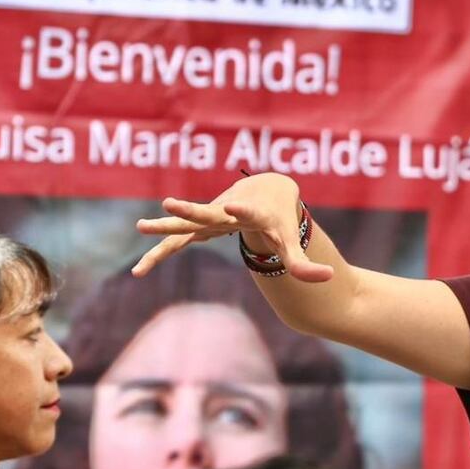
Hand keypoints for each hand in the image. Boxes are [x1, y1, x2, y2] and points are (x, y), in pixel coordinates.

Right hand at [132, 172, 333, 282]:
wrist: (265, 190)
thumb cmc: (278, 218)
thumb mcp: (291, 242)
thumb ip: (305, 264)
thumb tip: (329, 279)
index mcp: (252, 213)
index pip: (247, 211)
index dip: (241, 210)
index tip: (232, 207)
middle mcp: (227, 212)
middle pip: (207, 212)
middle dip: (190, 210)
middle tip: (170, 204)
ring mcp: (211, 218)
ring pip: (185, 225)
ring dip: (164, 227)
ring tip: (140, 226)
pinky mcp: (201, 225)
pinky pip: (178, 241)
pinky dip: (161, 253)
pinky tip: (140, 271)